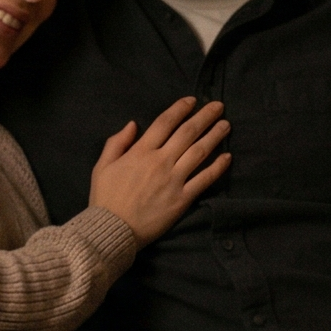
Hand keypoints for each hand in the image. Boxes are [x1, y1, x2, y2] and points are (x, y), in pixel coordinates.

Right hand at [86, 97, 231, 241]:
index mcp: (140, 152)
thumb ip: (117, 142)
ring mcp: (174, 180)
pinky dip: (217, 167)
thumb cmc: (105, 199)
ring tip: (226, 125)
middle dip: (204, 116)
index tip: (192, 100)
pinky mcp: (182, 199)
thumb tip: (134, 124)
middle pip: (187, 133)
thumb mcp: (102, 166)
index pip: (165, 123)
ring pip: (199, 152)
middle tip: (218, 106)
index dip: (180, 109)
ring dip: (215, 136)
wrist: (113, 230)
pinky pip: (204, 179)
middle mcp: (160, 162)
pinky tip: (227, 157)